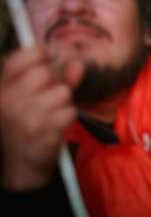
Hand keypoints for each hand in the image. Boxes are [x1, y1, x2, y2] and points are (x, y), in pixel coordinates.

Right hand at [0, 48, 83, 190]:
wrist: (24, 163)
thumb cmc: (30, 124)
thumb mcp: (35, 97)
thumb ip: (58, 77)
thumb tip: (77, 62)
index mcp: (2, 89)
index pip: (20, 58)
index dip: (41, 54)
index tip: (50, 59)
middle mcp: (9, 101)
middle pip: (45, 73)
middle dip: (57, 81)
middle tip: (54, 95)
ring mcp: (25, 117)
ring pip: (62, 92)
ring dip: (64, 102)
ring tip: (53, 113)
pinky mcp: (43, 132)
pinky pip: (70, 112)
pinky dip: (68, 117)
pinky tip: (57, 125)